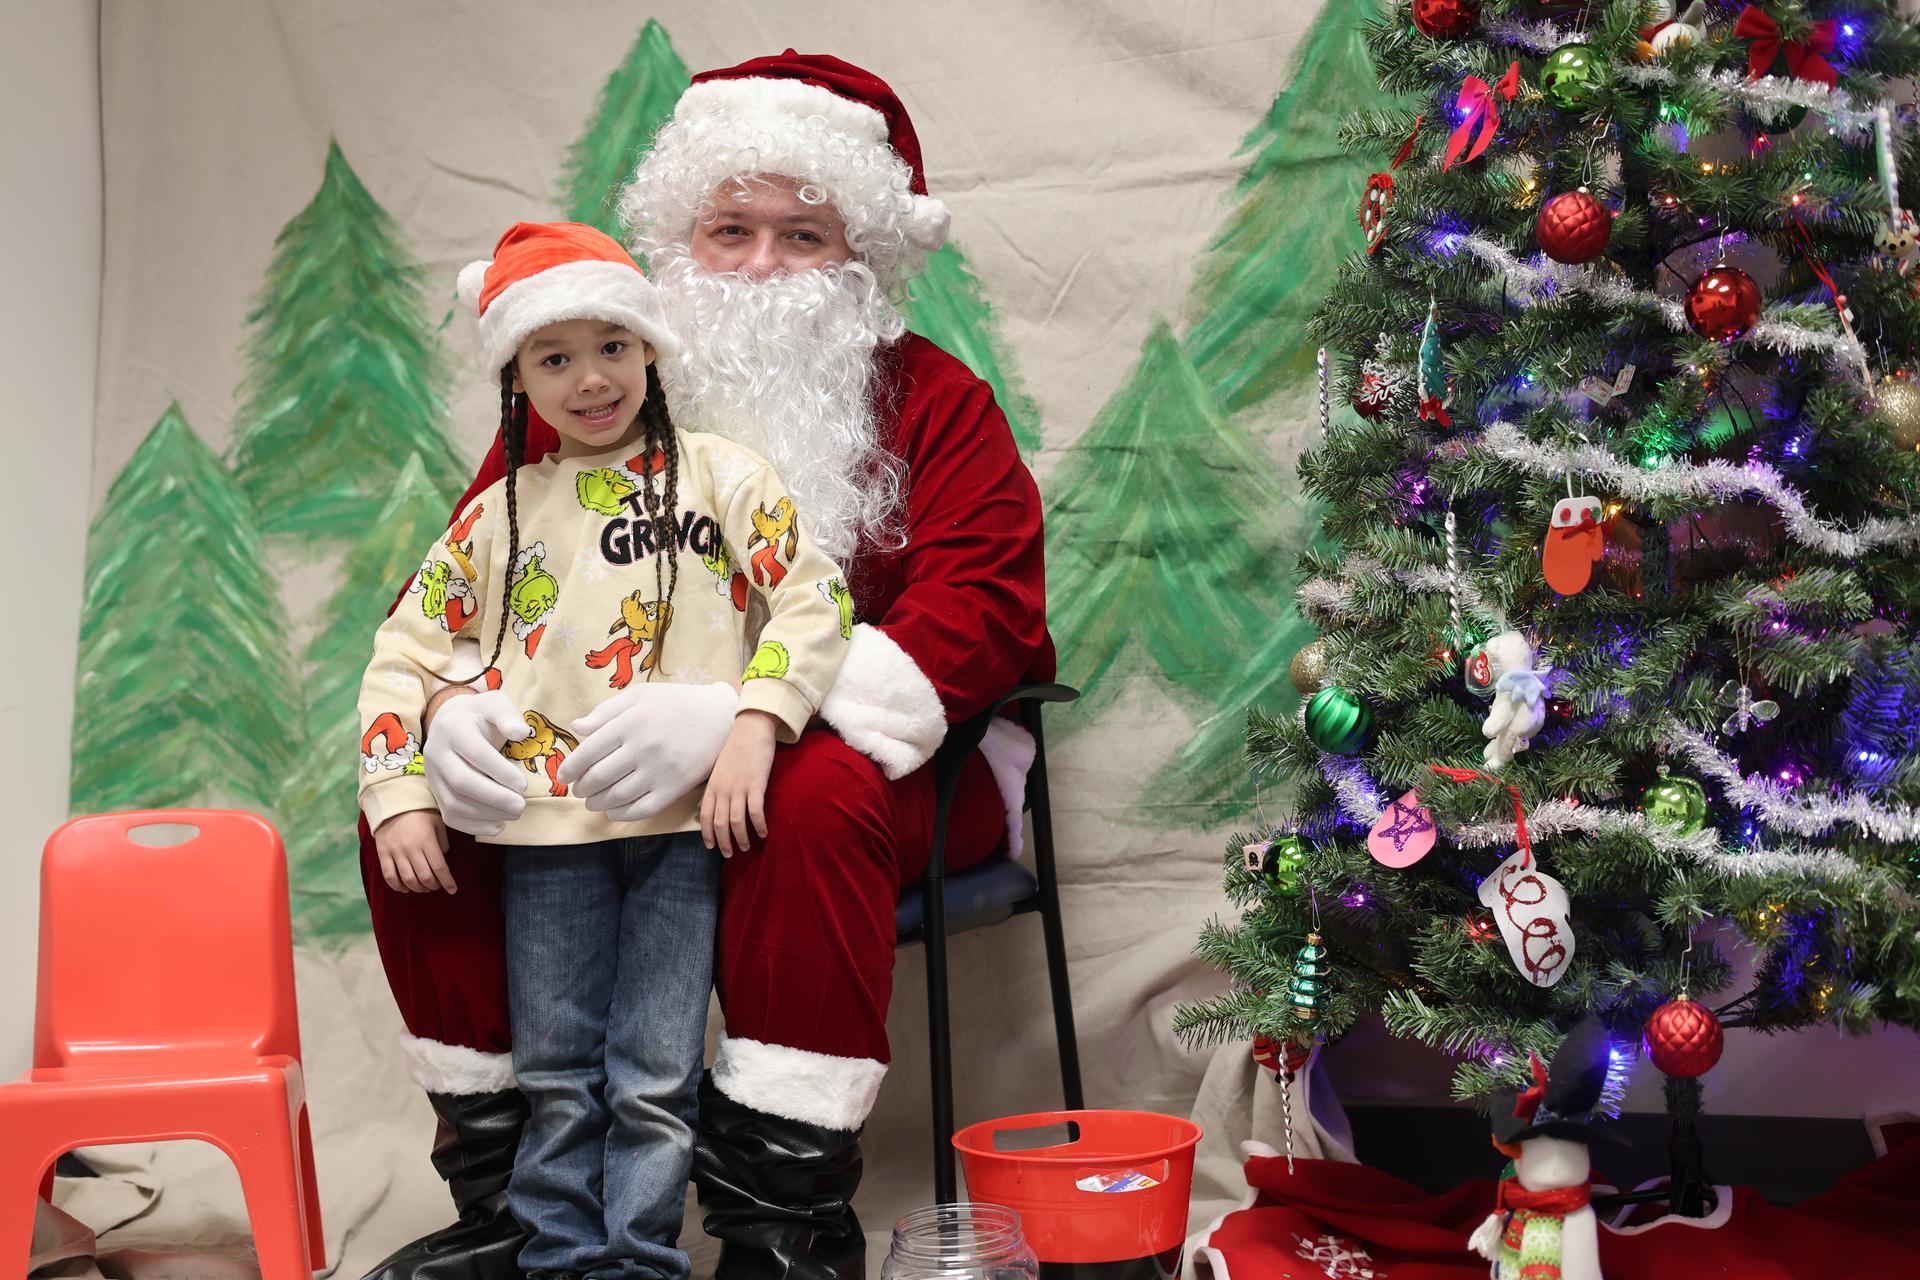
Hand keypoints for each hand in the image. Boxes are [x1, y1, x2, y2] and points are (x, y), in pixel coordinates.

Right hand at [373, 809, 457, 893]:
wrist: (394, 804)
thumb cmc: (420, 814)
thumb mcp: (437, 823)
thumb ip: (442, 842)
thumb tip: (442, 860)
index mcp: (427, 841)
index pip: (439, 867)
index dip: (447, 881)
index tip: (452, 890)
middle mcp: (411, 848)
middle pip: (424, 876)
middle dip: (433, 886)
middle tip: (437, 886)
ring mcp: (395, 852)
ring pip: (408, 879)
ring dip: (418, 888)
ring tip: (423, 888)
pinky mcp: (383, 854)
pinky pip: (389, 875)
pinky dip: (397, 886)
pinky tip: (405, 888)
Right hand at [423, 689, 532, 835]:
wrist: (453, 723)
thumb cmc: (482, 716)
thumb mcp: (497, 704)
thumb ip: (509, 715)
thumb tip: (520, 733)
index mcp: (453, 727)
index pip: (475, 753)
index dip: (500, 772)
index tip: (523, 785)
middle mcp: (436, 752)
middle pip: (461, 782)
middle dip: (495, 798)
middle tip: (521, 805)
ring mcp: (432, 775)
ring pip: (454, 803)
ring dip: (487, 814)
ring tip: (514, 814)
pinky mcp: (435, 793)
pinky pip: (450, 816)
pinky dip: (474, 826)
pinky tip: (498, 825)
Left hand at [557, 682, 738, 821]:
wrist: (721, 717)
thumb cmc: (677, 703)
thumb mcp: (641, 695)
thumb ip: (607, 710)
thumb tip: (577, 728)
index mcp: (631, 722)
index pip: (588, 752)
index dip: (570, 768)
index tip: (563, 776)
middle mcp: (643, 747)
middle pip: (599, 777)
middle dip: (582, 788)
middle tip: (578, 790)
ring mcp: (660, 770)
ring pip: (617, 796)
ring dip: (597, 803)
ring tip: (592, 801)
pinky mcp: (675, 787)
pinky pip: (641, 809)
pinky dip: (621, 814)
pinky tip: (613, 811)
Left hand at [701, 711, 777, 856]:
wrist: (751, 729)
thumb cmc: (736, 748)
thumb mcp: (718, 769)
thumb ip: (712, 789)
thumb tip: (704, 806)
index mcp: (713, 786)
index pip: (705, 817)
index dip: (707, 835)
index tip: (712, 847)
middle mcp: (723, 790)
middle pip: (719, 824)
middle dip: (723, 843)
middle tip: (729, 853)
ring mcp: (739, 788)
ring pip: (736, 822)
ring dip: (741, 838)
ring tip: (746, 846)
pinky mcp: (756, 785)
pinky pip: (756, 812)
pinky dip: (759, 826)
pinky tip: (763, 833)